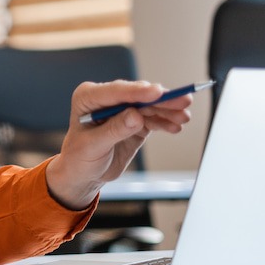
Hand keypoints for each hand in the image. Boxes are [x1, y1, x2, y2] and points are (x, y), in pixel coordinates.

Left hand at [46, 80, 192, 209]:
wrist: (84, 173)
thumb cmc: (79, 157)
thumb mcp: (93, 146)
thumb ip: (114, 130)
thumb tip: (136, 116)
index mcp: (88, 98)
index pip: (116, 91)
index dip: (137, 91)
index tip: (157, 92)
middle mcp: (106, 99)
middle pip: (137, 95)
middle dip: (161, 99)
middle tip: (183, 101)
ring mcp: (122, 109)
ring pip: (149, 106)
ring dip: (168, 110)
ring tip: (184, 117)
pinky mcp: (135, 121)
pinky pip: (152, 118)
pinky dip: (165, 122)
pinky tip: (175, 127)